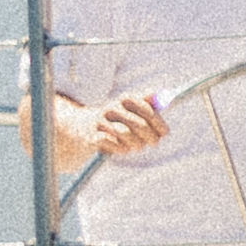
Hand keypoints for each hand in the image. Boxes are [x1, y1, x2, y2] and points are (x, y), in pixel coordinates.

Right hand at [52, 87, 168, 165]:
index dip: (158, 122)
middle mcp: (112, 108)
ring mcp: (101, 122)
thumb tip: (165, 96)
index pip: (147, 110)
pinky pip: (113, 144)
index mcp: (124, 99)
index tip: (165, 133)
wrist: (79, 128)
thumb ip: (147, 102)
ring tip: (137, 146)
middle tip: (154, 143)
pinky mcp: (92, 136)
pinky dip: (121, 149)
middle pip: (139, 124)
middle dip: (150, 136)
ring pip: (126, 135)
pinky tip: (122, 149)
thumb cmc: (113, 119)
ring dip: (136, 144)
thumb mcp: (129, 108)